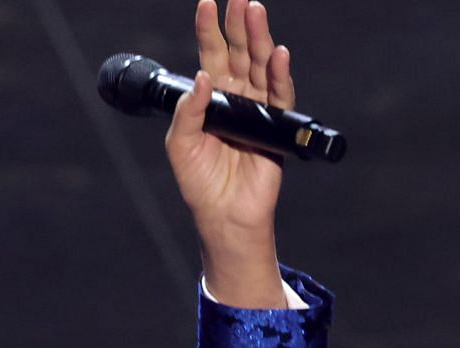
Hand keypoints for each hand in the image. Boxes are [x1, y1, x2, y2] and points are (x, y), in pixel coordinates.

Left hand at [167, 0, 294, 306]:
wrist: (223, 214)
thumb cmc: (199, 182)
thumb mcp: (180, 145)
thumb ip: (187, 112)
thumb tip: (200, 77)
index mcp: (211, 98)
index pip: (211, 56)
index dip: (209, 31)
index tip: (207, 3)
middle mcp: (236, 97)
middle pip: (240, 52)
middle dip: (239, 24)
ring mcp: (257, 108)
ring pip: (261, 65)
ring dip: (259, 37)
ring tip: (255, 11)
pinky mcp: (275, 124)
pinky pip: (279, 94)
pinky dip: (279, 74)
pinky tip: (277, 53)